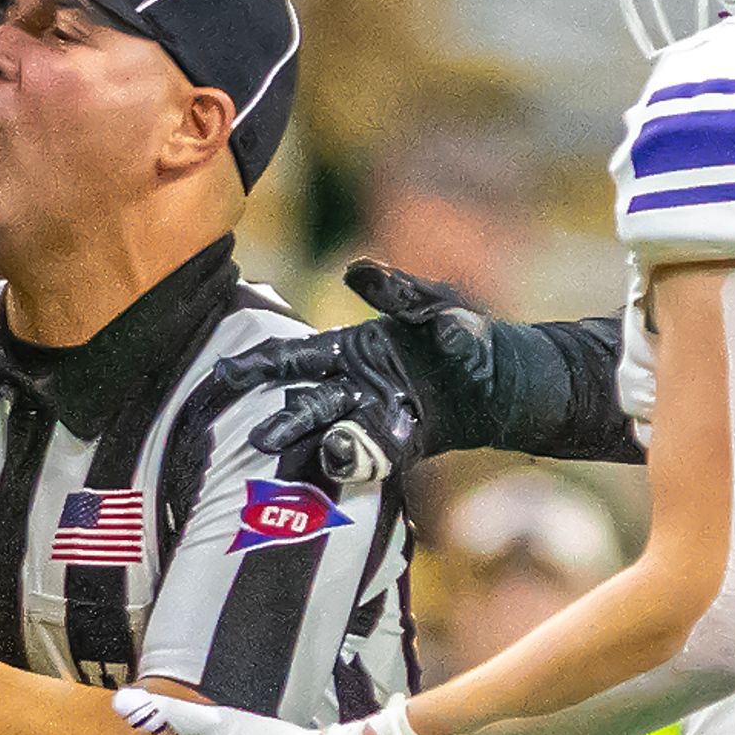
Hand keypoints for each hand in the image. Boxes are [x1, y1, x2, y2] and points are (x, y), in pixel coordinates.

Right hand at [231, 260, 564, 478]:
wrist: (511, 382)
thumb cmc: (469, 334)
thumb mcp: (438, 301)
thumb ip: (400, 292)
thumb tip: (354, 271)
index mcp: (351, 351)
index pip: (294, 358)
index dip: (257, 367)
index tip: (224, 376)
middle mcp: (355, 389)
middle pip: (307, 404)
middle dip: (284, 421)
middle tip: (258, 441)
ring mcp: (378, 420)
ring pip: (338, 435)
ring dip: (325, 446)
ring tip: (322, 456)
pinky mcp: (405, 447)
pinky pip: (378, 458)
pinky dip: (365, 461)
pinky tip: (351, 464)